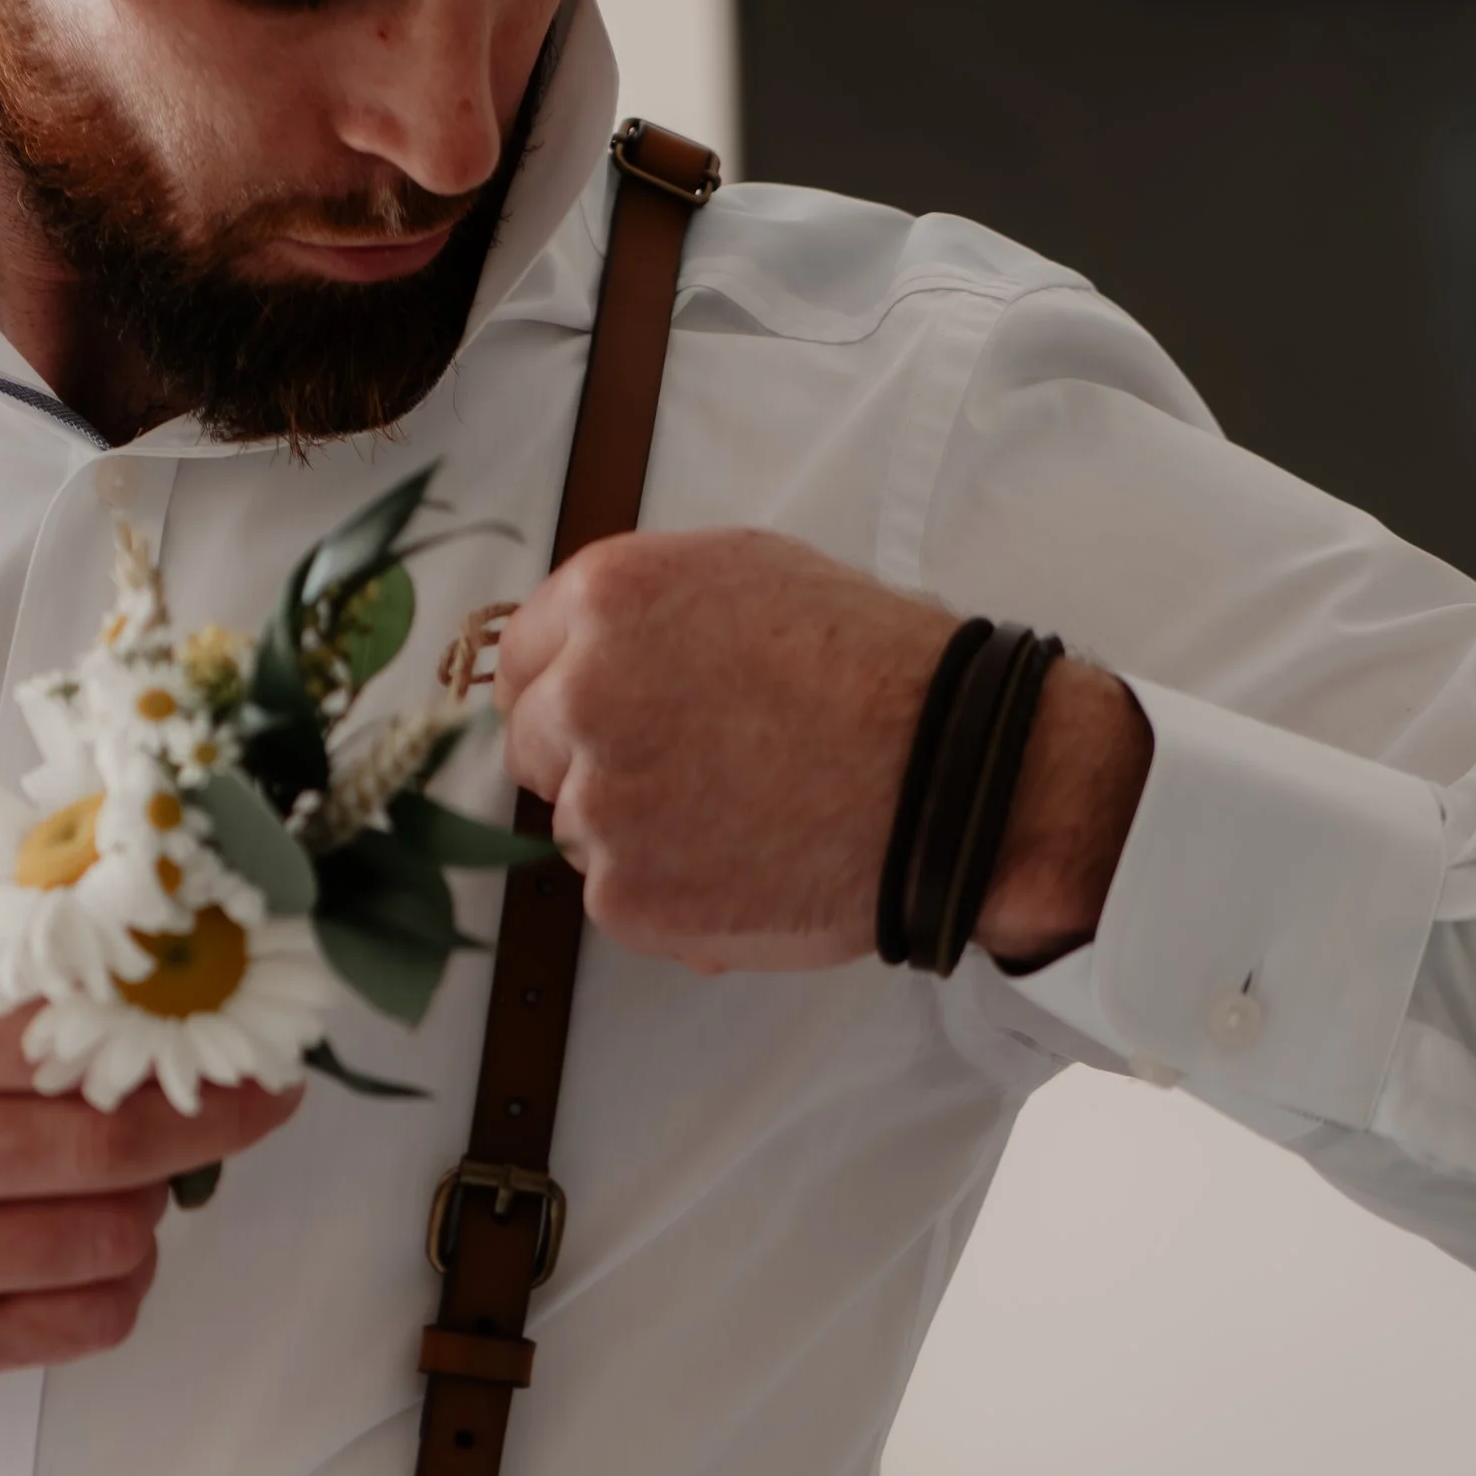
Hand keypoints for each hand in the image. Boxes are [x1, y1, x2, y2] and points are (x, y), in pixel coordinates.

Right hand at [0, 944, 301, 1371]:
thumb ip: (2, 988)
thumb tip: (159, 984)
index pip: (66, 1035)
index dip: (175, 1032)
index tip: (241, 1031)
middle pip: (109, 1148)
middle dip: (208, 1119)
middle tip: (255, 1099)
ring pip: (111, 1238)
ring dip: (153, 1201)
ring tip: (132, 1168)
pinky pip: (86, 1322)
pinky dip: (122, 1277)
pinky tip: (96, 1238)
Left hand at [493, 528, 1150, 973]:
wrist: (954, 779)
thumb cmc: (878, 672)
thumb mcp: (754, 576)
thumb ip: (648, 614)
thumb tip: (584, 652)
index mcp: (611, 599)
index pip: (521, 656)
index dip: (562, 689)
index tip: (599, 716)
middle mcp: (587, 694)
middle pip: (535, 746)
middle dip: (592, 762)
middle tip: (688, 772)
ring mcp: (601, 802)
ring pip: (580, 827)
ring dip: (640, 832)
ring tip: (743, 815)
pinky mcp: (628, 895)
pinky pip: (621, 899)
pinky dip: (674, 895)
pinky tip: (750, 864)